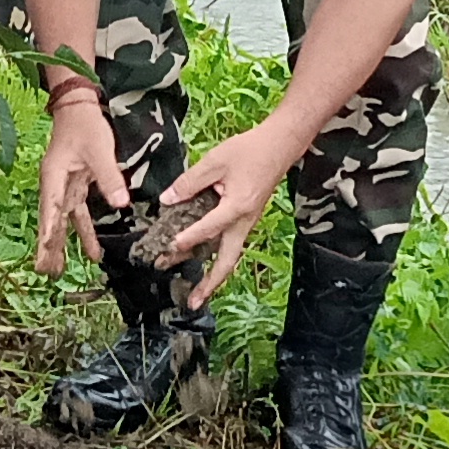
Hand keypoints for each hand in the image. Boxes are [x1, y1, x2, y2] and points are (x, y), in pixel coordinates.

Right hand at [29, 89, 128, 274]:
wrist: (78, 108)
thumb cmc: (85, 125)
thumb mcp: (100, 150)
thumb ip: (109, 178)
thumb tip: (121, 204)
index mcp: (54, 176)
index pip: (51, 207)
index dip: (48, 229)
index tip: (45, 248)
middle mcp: (55, 185)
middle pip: (50, 220)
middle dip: (48, 246)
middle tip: (46, 271)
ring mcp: (63, 187)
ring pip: (62, 221)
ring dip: (61, 244)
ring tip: (59, 271)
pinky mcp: (74, 187)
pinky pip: (77, 214)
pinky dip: (82, 232)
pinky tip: (91, 252)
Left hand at [154, 119, 304, 306]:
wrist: (280, 146)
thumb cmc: (250, 150)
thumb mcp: (216, 160)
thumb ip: (190, 181)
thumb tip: (167, 200)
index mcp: (238, 206)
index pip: (209, 228)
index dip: (188, 238)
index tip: (170, 247)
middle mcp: (244, 221)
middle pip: (227, 261)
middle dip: (210, 284)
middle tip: (193, 302)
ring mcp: (246, 223)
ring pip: (229, 256)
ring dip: (211, 276)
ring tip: (194, 294)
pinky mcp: (245, 220)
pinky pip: (229, 245)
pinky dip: (215, 258)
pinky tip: (201, 263)